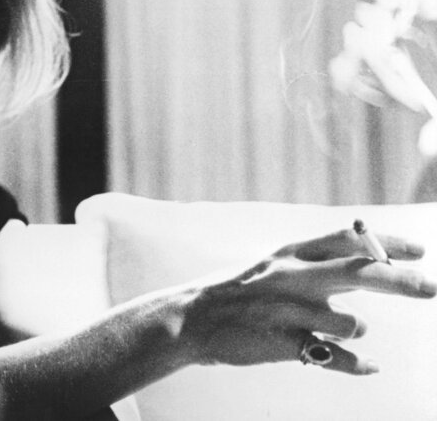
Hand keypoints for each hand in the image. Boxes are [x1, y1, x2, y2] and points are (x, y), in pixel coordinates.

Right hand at [178, 229, 435, 374]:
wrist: (192, 317)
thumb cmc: (241, 290)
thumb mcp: (276, 265)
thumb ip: (320, 264)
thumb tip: (376, 263)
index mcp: (292, 253)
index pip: (347, 238)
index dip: (386, 242)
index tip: (419, 249)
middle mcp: (292, 276)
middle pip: (358, 274)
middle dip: (399, 280)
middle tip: (430, 288)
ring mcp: (286, 310)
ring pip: (349, 323)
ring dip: (354, 330)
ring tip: (344, 332)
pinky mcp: (281, 342)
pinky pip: (333, 359)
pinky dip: (355, 364)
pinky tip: (368, 366)